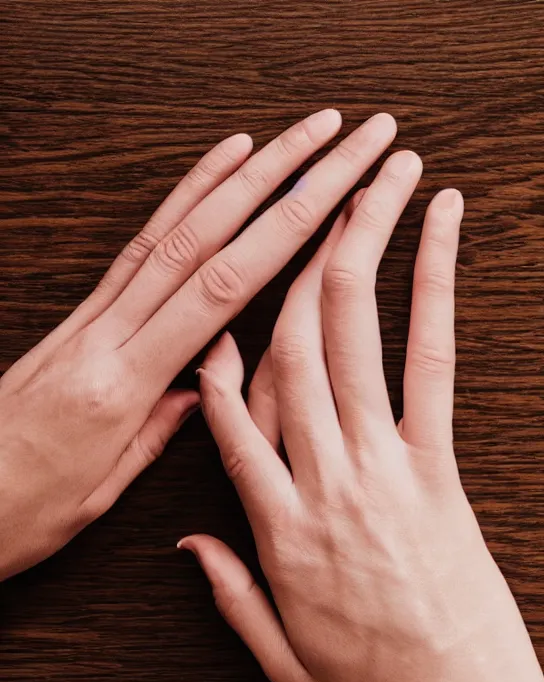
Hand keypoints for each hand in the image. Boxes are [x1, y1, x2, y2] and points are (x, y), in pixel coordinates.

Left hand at [0, 110, 398, 579]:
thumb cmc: (17, 507)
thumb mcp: (99, 491)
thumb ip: (156, 431)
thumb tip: (202, 387)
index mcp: (122, 382)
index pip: (220, 289)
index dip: (282, 232)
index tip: (334, 190)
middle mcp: (107, 333)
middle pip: (206, 239)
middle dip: (279, 178)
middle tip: (334, 134)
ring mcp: (89, 316)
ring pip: (173, 229)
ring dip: (236, 175)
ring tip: (286, 136)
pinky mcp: (78, 315)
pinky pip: (136, 245)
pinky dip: (177, 202)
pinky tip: (211, 173)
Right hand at [181, 155, 543, 681]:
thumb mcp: (282, 663)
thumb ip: (230, 593)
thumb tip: (189, 540)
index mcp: (280, 534)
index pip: (231, 423)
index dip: (216, 355)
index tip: (213, 303)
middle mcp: (328, 485)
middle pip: (293, 354)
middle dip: (292, 260)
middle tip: (299, 189)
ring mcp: (390, 469)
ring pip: (357, 339)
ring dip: (360, 248)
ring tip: (372, 179)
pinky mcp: (444, 469)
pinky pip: (432, 364)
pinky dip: (433, 291)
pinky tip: (438, 236)